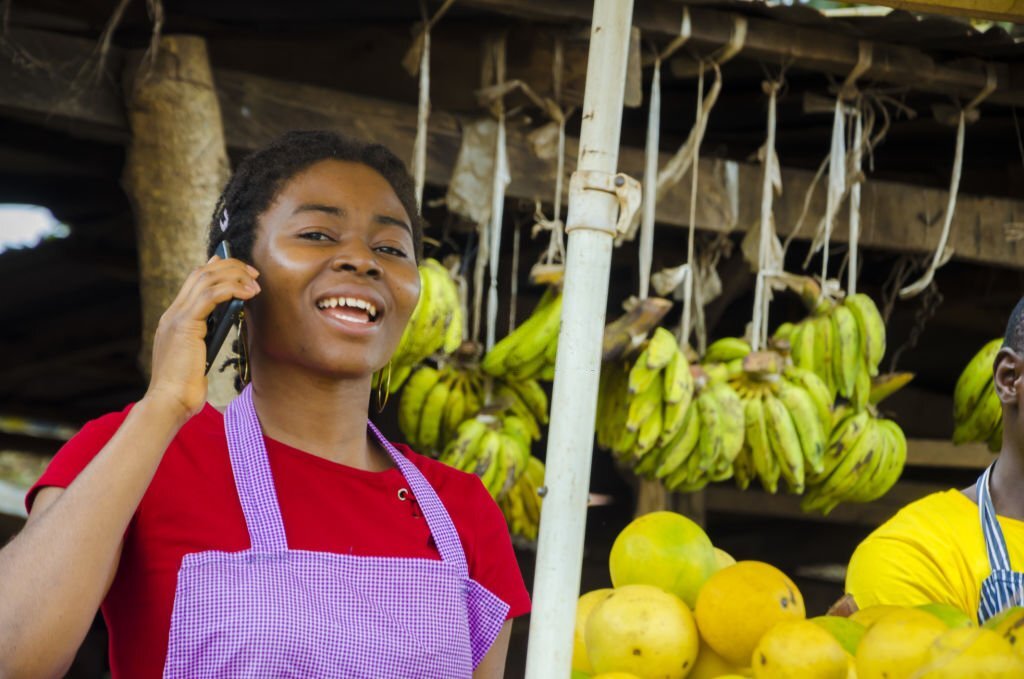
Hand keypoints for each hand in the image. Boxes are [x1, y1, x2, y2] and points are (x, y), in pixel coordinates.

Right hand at [145, 255, 260, 420]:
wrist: (169, 401)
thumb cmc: (185, 385)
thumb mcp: (199, 354)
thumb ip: (207, 335)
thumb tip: (224, 321)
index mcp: (174, 318)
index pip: (194, 281)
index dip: (216, 267)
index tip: (237, 266)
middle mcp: (173, 313)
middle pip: (201, 273)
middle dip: (231, 267)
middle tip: (254, 273)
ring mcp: (176, 317)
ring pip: (206, 279)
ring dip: (235, 276)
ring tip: (256, 284)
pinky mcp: (184, 325)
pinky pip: (210, 296)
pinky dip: (231, 289)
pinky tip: (248, 293)